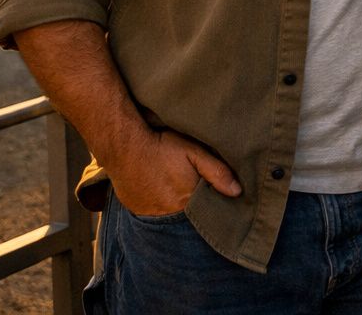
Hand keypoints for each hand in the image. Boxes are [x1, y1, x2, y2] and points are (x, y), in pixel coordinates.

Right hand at [106, 127, 242, 215]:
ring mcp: (149, 214)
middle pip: (188, 214)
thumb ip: (217, 172)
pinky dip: (159, 205)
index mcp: (186, 201)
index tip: (217, 198)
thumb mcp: (194, 152)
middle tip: (193, 190)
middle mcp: (167, 213)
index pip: (205, 211)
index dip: (212, 204)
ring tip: (174, 188)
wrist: (123, 146)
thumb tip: (237, 192)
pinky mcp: (136, 210)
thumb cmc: (162, 147)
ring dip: (175, 206)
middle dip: (194, 205)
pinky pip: (152, 213)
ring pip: (169, 215)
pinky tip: (160, 190)